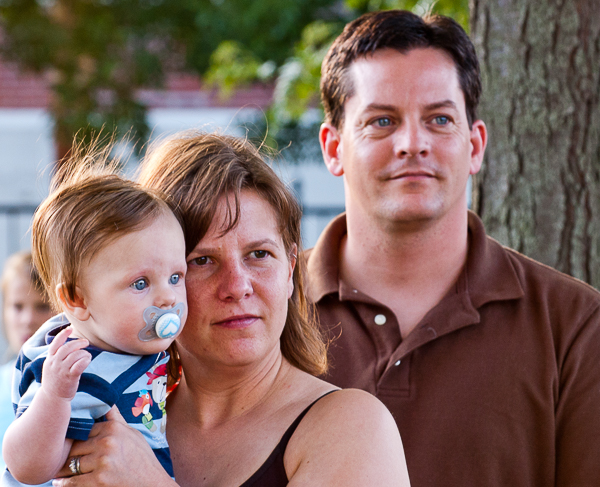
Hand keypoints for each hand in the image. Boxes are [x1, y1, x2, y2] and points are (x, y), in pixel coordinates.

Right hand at [42, 327, 90, 400]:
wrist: (52, 398)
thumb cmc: (56, 380)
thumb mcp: (53, 367)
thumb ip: (59, 356)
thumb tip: (72, 345)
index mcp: (50, 359)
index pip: (55, 343)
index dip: (63, 334)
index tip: (70, 328)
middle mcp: (54, 363)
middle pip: (68, 347)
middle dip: (78, 342)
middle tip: (86, 342)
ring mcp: (61, 370)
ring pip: (75, 355)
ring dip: (84, 353)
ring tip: (87, 356)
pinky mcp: (70, 377)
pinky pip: (80, 364)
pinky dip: (86, 360)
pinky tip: (88, 360)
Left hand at [52, 406, 176, 486]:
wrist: (152, 484)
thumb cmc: (143, 459)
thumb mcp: (133, 434)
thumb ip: (116, 420)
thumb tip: (107, 403)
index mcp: (113, 428)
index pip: (83, 430)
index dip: (74, 439)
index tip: (66, 443)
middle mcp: (107, 442)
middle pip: (74, 447)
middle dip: (66, 455)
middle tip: (56, 459)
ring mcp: (102, 461)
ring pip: (70, 464)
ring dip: (61, 470)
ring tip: (56, 472)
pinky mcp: (99, 480)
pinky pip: (72, 482)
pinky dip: (63, 484)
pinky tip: (60, 483)